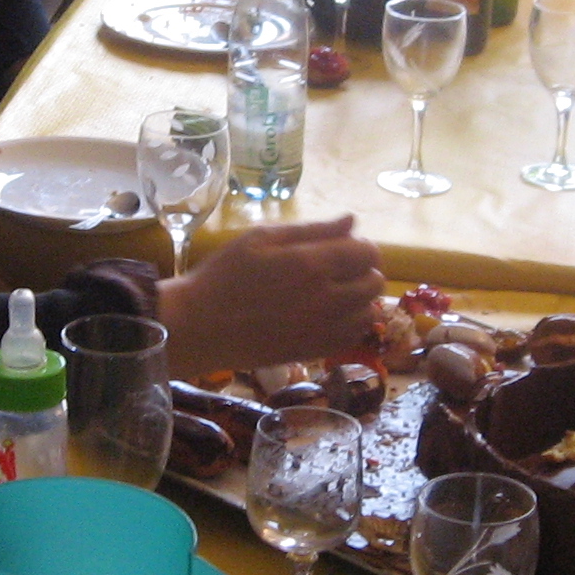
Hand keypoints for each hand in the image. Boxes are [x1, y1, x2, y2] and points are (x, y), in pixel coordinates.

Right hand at [158, 217, 384, 377]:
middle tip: (339, 269)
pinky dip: (351, 324)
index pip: (366, 252)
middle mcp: (326, 298)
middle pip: (375, 282)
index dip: (360, 246)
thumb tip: (352, 222)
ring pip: (369, 312)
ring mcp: (323, 330)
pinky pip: (354, 337)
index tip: (343, 247)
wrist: (200, 326)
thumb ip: (312, 230)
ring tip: (335, 293)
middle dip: (364, 270)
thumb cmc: (224, 274)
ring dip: (360, 299)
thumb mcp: (261, 238)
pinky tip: (329, 316)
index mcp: (312, 264)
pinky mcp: (315, 352)